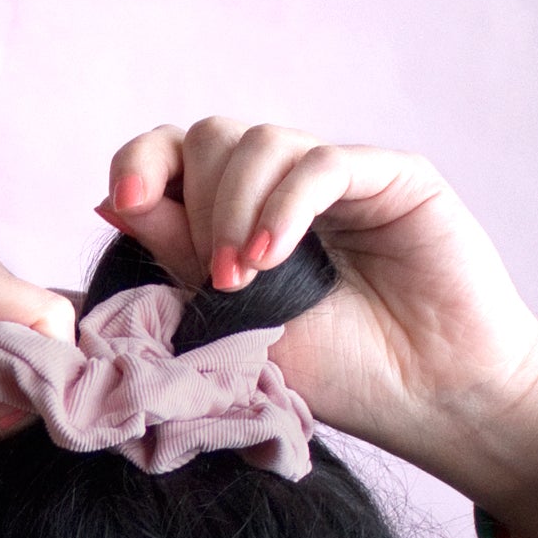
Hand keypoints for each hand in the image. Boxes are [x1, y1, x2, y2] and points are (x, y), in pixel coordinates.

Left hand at [98, 119, 537, 537]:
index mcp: (238, 213)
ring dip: (235, 207)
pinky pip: (320, 163)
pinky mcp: (392, 177)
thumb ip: (177, 257)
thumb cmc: (338, 372)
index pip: (173, 153)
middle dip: (196, 202)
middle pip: (210, 137)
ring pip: (260, 140)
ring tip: (242, 278)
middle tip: (217, 279)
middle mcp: (284, 186)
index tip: (123, 202)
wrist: (429, 400)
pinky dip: (285, 206)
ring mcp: (337, 177)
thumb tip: (108, 201)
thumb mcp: (233, 320)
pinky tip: (272, 257)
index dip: (141, 163)